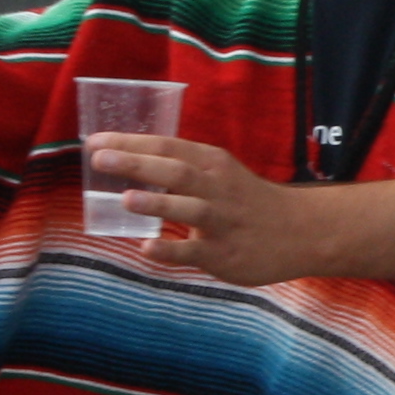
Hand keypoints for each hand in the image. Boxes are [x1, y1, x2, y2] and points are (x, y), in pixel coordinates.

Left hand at [97, 134, 317, 283]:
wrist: (300, 231)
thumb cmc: (248, 202)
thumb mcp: (220, 174)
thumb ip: (182, 169)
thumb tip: (128, 164)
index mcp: (212, 164)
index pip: (167, 147)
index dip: (130, 142)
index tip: (94, 141)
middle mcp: (217, 188)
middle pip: (175, 171)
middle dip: (136, 163)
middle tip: (100, 159)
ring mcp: (222, 221)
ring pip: (188, 208)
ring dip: (156, 203)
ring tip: (125, 199)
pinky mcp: (224, 253)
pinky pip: (194, 251)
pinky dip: (170, 250)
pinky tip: (146, 250)